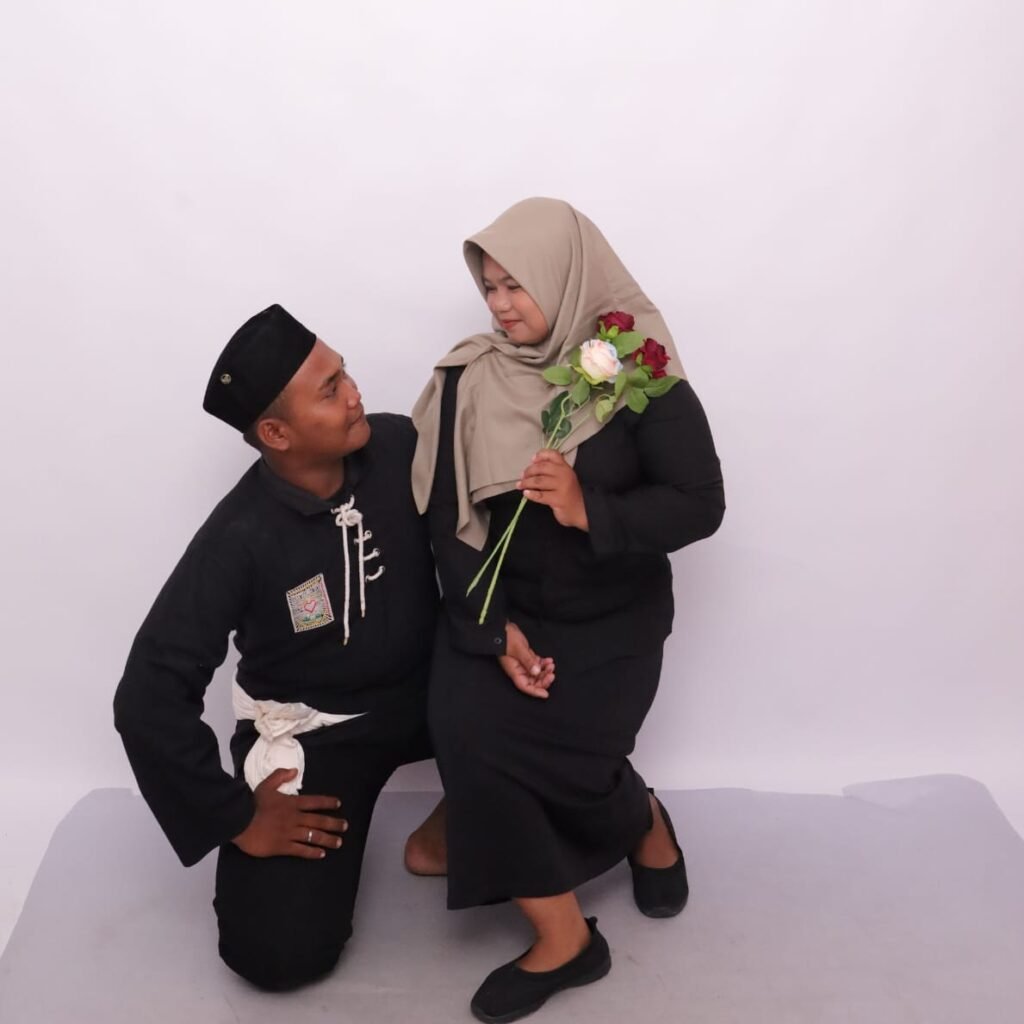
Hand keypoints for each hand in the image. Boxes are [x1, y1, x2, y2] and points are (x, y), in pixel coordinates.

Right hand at [232, 767, 347, 858]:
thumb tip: (294, 770)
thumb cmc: (251, 804)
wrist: (238, 821)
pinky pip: (301, 850)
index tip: (338, 804)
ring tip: (338, 842)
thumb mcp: (265, 784)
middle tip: (345, 826)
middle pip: (319, 820)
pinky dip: (312, 852)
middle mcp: (294, 818)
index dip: (328, 802)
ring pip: (313, 836)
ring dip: (328, 839)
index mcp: (292, 803)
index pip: (315, 802)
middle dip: (334, 823)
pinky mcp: (282, 847)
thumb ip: (280, 776)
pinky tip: (321, 854)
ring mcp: (290, 833)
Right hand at [499, 622, 555, 698]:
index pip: (525, 686)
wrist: (503, 627)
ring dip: (545, 671)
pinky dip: (543, 664)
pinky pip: (537, 664)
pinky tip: (549, 660)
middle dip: (543, 680)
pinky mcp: (526, 657)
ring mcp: (522, 663)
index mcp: (514, 671)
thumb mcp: (519, 649)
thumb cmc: (506, 638)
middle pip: (532, 681)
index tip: (545, 694)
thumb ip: (528, 661)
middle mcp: (518, 669)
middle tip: (552, 673)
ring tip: (551, 664)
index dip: (535, 692)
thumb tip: (536, 672)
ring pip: (536, 673)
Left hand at [518, 449, 588, 530]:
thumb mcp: (564, 478)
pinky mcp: (558, 500)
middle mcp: (564, 474)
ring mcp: (562, 487)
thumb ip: (552, 471)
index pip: (553, 454)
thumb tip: (532, 466)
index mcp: (565, 467)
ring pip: (539, 481)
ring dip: (526, 482)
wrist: (582, 511)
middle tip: (522, 476)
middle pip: (542, 467)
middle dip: (529, 471)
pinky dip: (531, 494)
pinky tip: (526, 493)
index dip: (541, 455)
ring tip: (520, 485)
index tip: (532, 460)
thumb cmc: (570, 494)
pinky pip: (540, 495)